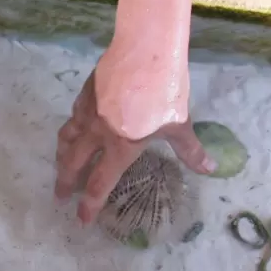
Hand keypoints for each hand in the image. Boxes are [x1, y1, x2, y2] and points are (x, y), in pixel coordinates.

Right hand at [54, 67, 215, 223]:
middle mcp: (98, 135)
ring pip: (66, 140)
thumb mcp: (179, 123)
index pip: (99, 185)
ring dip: (61, 156)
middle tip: (60, 195)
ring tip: (60, 164)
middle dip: (65, 183)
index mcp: (120, 148)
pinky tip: (75, 127)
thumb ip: (189, 149)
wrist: (145, 51)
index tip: (81, 220)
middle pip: (73, 165)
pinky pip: (73, 117)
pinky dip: (71, 128)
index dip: (89, 205)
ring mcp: (87, 113)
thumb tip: (209, 168)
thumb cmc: (164, 91)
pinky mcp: (85, 94)